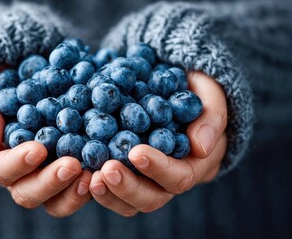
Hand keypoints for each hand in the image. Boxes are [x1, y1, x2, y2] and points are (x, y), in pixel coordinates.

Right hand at [0, 69, 91, 216]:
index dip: (18, 163)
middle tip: (72, 165)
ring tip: (92, 177)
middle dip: (50, 182)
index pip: (0, 169)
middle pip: (28, 193)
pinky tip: (104, 173)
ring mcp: (45, 178)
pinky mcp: (69, 175)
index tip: (38, 149)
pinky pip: (77, 190)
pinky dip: (91, 186)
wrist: (20, 86)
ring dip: (73, 193)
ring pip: (54, 202)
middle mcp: (19, 176)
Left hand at [89, 72, 227, 216]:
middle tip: (105, 171)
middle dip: (128, 187)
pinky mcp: (125, 174)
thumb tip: (201, 147)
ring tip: (88, 177)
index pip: (179, 176)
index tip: (136, 152)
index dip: (158, 168)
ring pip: (129, 203)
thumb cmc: (195, 90)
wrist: (173, 87)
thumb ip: (211, 116)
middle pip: (152, 198)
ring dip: (108, 193)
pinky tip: (79, 172)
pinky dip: (95, 186)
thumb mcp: (210, 94)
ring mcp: (145, 180)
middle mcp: (169, 179)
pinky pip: (111, 190)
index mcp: (194, 164)